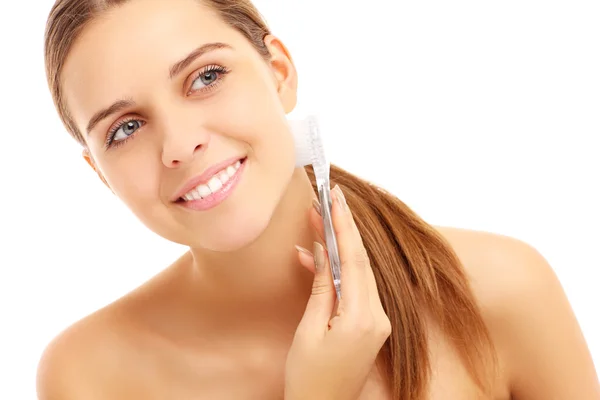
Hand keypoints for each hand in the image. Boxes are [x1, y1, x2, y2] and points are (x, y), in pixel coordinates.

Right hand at [285, 185, 391, 399]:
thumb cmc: (309, 377)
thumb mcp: (309, 330)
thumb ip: (320, 288)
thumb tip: (319, 252)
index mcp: (362, 319)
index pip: (354, 260)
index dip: (344, 227)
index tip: (336, 199)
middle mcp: (378, 318)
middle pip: (360, 262)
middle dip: (343, 229)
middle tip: (328, 200)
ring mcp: (378, 322)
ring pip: (360, 272)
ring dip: (340, 248)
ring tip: (320, 222)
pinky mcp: (372, 325)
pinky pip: (358, 288)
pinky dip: (340, 271)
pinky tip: (319, 259)